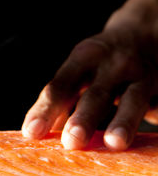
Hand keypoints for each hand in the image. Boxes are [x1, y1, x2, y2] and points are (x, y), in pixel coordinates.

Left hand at [22, 0, 157, 150]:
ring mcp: (142, 74)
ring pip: (133, 99)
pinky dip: (149, 118)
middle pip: (95, 94)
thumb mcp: (81, 69)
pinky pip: (156, 104)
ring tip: (113, 143)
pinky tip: (142, 142)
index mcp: (84, 57)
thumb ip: (64, 99)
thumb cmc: (104, 60)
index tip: (31, 132)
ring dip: (123, 121)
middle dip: (83, 118)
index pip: (60, 86)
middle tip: (71, 141)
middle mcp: (112, 63)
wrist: (146, 33)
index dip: (45, 110)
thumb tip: (41, 133)